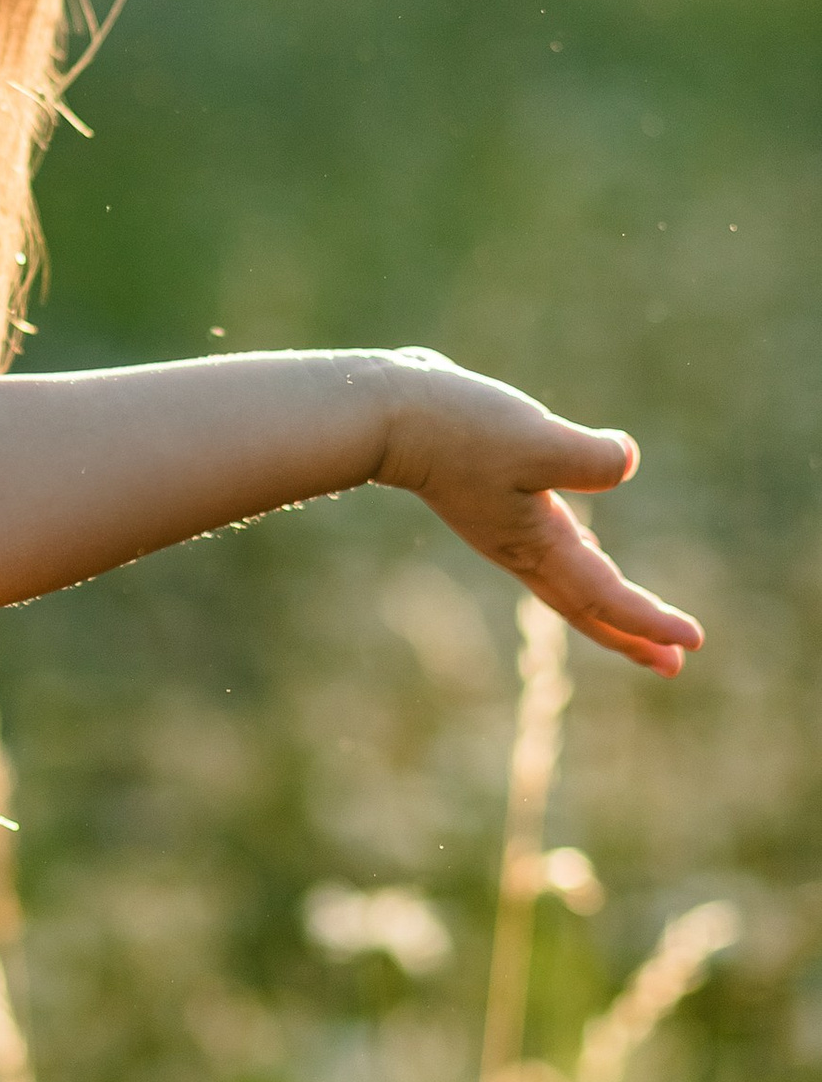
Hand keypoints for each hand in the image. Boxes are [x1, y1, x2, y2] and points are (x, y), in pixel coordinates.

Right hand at [372, 348, 702, 676]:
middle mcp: (523, 547)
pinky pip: (551, 548)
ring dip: (607, 606)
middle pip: (586, 608)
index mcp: (537, 543)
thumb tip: (625, 462)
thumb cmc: (460, 430)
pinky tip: (585, 544)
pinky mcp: (497, 500)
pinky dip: (578, 562)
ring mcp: (507, 528)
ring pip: (569, 583)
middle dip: (630, 637)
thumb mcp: (536, 440)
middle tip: (672, 665)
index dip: (650, 621)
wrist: (389, 417)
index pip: (605, 597)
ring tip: (637, 622)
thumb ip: (590, 458)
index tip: (692, 643)